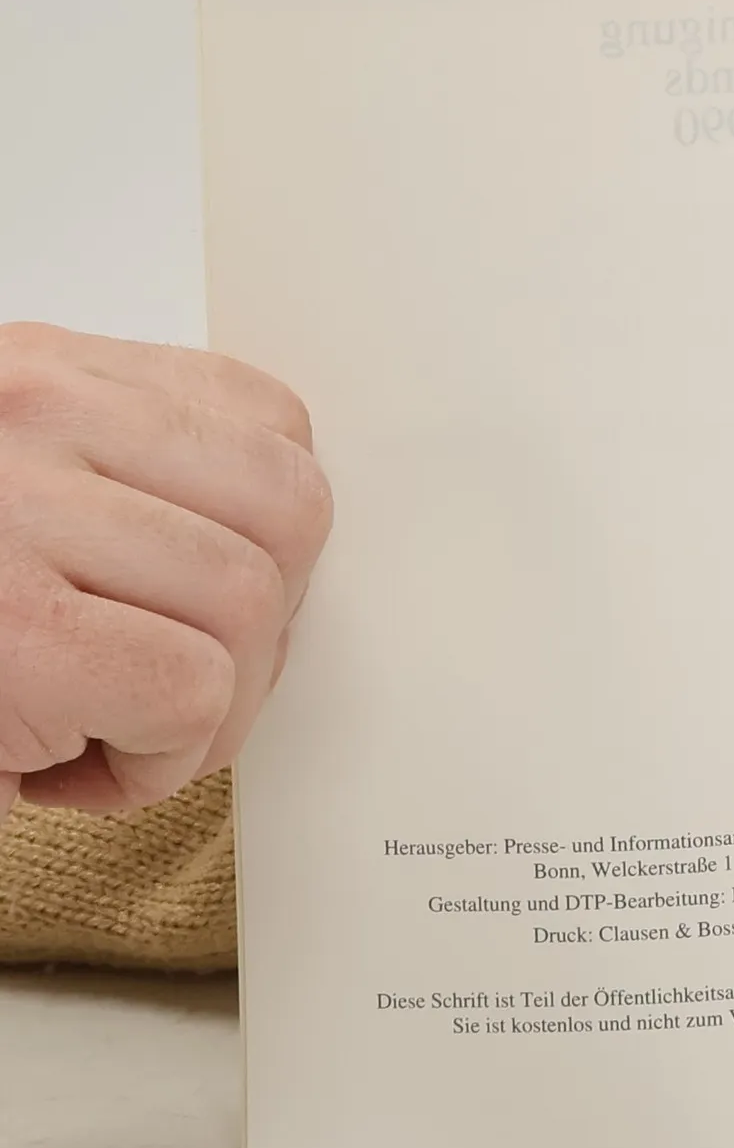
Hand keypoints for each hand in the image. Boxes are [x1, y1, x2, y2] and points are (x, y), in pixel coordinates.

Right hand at [0, 322, 331, 814]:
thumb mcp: (16, 500)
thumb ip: (127, 490)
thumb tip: (280, 558)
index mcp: (43, 377)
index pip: (267, 424)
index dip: (271, 538)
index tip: (209, 606)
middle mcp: (33, 414)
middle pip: (292, 510)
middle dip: (265, 626)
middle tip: (176, 686)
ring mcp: (17, 509)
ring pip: (252, 606)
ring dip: (208, 711)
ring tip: (108, 735)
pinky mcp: (20, 630)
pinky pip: (191, 692)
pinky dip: (157, 764)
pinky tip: (67, 771)